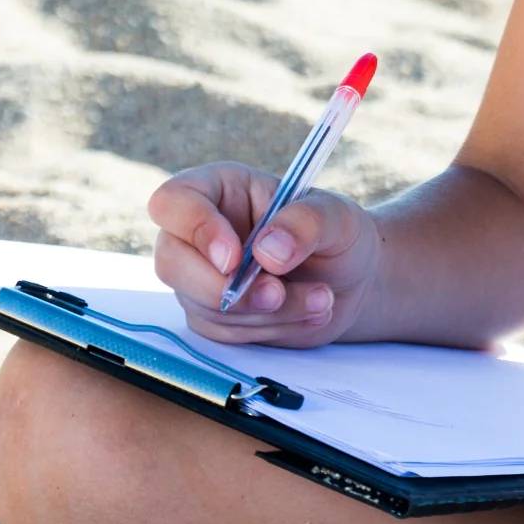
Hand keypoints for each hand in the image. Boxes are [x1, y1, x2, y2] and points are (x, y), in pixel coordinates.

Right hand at [148, 163, 384, 347]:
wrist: (351, 282)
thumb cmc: (337, 236)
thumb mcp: (337, 217)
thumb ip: (306, 223)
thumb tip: (267, 251)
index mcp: (221, 190)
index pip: (174, 201)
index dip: (195, 228)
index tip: (235, 258)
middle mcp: (200, 233)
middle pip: (172, 262)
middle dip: (225, 289)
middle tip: (278, 293)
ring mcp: (201, 276)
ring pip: (203, 306)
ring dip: (266, 312)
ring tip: (321, 297)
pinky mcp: (213, 316)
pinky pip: (224, 333)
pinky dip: (270, 328)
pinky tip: (309, 311)